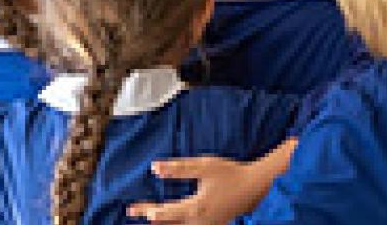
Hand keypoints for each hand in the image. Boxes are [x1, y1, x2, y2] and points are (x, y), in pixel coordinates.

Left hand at [127, 156, 261, 224]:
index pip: (164, 213)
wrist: (254, 188)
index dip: (146, 212)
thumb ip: (179, 168)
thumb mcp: (205, 166)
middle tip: (132, 213)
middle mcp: (198, 222)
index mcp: (195, 208)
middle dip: (150, 218)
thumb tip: (155, 168)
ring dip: (163, 224)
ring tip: (148, 217)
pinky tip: (170, 220)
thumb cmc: (230, 174)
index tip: (132, 210)